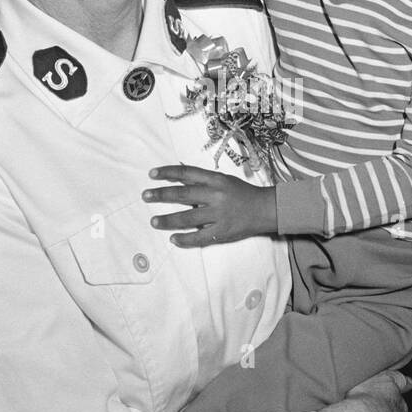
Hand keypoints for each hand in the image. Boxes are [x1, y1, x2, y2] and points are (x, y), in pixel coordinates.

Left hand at [143, 164, 277, 246]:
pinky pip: (200, 237)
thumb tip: (178, 176)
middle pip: (183, 194)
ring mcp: (219, 215)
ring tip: (154, 221)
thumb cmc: (243, 193)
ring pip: (188, 218)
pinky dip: (185, 239)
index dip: (168, 172)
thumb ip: (203, 180)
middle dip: (162, 195)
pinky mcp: (222, 231)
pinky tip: (174, 239)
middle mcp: (216, 195)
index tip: (152, 174)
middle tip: (145, 196)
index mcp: (216, 180)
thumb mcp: (224, 180)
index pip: (187, 173)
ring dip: (168, 220)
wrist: (266, 209)